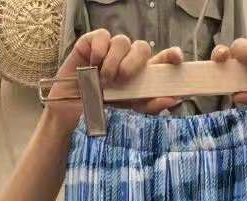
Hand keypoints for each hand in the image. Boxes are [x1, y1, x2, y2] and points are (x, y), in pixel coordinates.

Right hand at [47, 31, 184, 134]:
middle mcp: (126, 62)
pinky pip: (102, 36)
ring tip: (104, 79)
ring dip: (115, 60)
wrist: (70, 117)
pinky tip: (92, 65)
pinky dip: (99, 50)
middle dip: (135, 61)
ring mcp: (108, 52)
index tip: (177, 58)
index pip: (160, 61)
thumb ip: (150, 106)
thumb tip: (174, 98)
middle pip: (142, 47)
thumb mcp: (127, 114)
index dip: (171, 56)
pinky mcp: (90, 44)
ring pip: (122, 40)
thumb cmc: (98, 116)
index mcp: (139, 78)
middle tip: (123, 78)